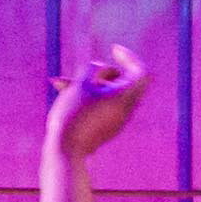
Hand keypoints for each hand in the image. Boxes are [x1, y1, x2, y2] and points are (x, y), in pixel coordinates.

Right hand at [43, 42, 151, 162]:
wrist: (65, 152)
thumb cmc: (73, 115)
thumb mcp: (81, 84)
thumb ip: (94, 69)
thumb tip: (103, 69)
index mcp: (125, 98)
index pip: (140, 71)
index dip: (129, 56)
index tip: (113, 49)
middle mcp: (125, 110)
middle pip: (123, 82)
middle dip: (101, 72)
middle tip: (84, 72)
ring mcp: (116, 121)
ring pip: (107, 94)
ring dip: (88, 85)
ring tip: (60, 83)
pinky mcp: (105, 129)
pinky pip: (100, 106)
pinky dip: (86, 98)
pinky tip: (62, 92)